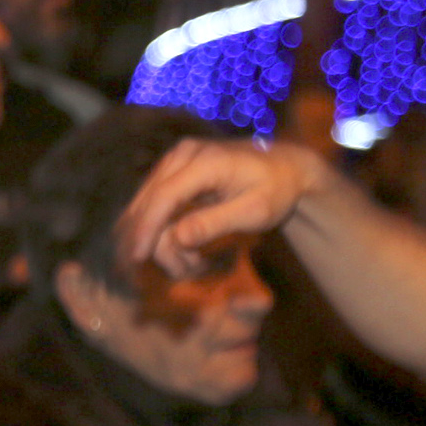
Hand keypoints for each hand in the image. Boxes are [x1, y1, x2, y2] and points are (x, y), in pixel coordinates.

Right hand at [118, 138, 318, 277]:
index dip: (148, 228)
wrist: (286, 165)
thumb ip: (216, 223)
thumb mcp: (255, 211)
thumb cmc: (277, 189)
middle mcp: (184, 154)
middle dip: (155, 239)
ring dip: (159, 235)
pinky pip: (155, 200)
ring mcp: (176, 158)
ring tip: (190, 262)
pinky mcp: (174, 167)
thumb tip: (178, 238)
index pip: (165, 196)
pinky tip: (181, 247)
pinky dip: (161, 227)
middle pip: (149, 200)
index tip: (139, 258)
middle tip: (182, 271)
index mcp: (207, 160)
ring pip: (147, 202)